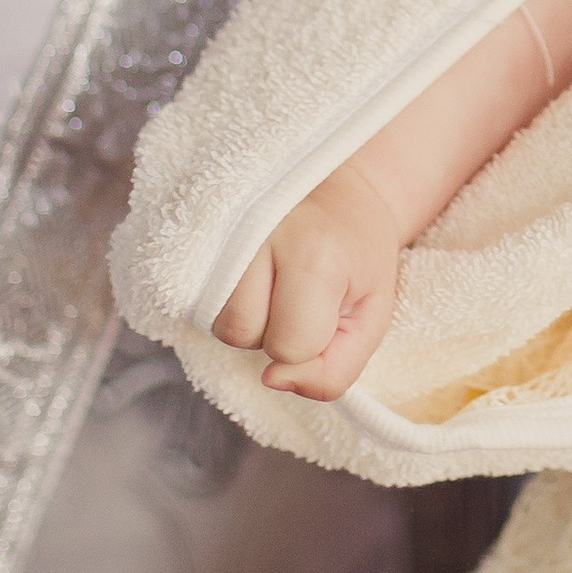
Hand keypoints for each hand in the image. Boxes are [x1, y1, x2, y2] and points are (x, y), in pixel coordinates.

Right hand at [210, 164, 404, 400]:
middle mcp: (259, 237)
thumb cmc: (360, 260)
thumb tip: (273, 379)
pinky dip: (229, 305)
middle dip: (276, 331)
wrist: (342, 193)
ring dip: (251, 319)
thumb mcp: (372, 316)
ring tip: (280, 285)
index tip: (331, 309)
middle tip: (305, 294)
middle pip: (242, 335)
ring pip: (217, 323)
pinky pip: (199, 303)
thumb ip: (335, 370)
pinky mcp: (202, 233)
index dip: (313, 345)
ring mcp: (224, 231)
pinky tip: (256, 280)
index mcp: (314, 255)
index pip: (291, 346)